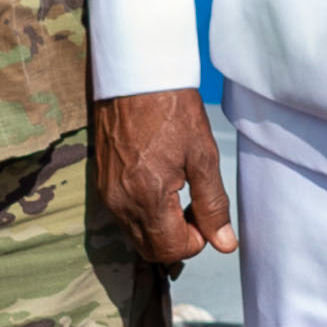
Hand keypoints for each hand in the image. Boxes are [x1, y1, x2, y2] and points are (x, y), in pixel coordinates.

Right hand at [93, 88, 239, 265]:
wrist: (135, 76)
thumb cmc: (171, 109)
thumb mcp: (203, 156)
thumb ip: (213, 205)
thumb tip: (225, 244)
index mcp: (148, 197)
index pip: (172, 250)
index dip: (196, 239)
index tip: (205, 212)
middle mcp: (121, 203)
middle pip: (151, 250)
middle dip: (177, 239)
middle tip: (194, 207)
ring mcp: (108, 194)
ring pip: (137, 235)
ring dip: (161, 227)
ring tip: (178, 191)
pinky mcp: (102, 183)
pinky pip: (124, 216)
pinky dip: (145, 213)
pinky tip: (159, 184)